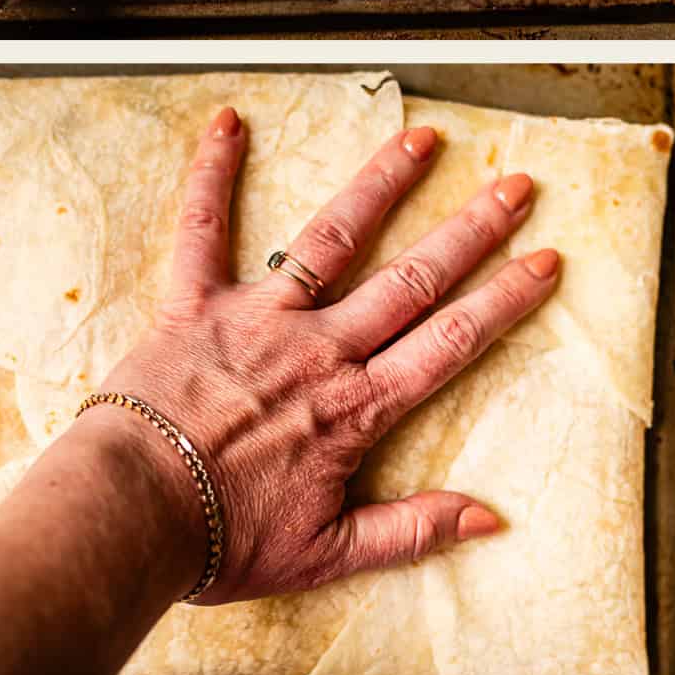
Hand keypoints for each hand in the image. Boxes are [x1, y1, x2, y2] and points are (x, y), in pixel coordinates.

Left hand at [84, 109, 559, 605]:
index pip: (449, 342)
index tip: (544, 260)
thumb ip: (410, 531)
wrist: (130, 515)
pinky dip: (214, 173)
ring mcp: (259, 316)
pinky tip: (229, 122)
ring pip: (333, 238)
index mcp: (354, 407)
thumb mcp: (325, 552)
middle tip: (514, 184)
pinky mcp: (196, 300)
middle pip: (411, 278)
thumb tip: (490, 518)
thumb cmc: (219, 539)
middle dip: (470, 230)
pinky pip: (205, 226)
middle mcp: (319, 348)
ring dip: (381, 184)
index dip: (504, 300)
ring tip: (422, 139)